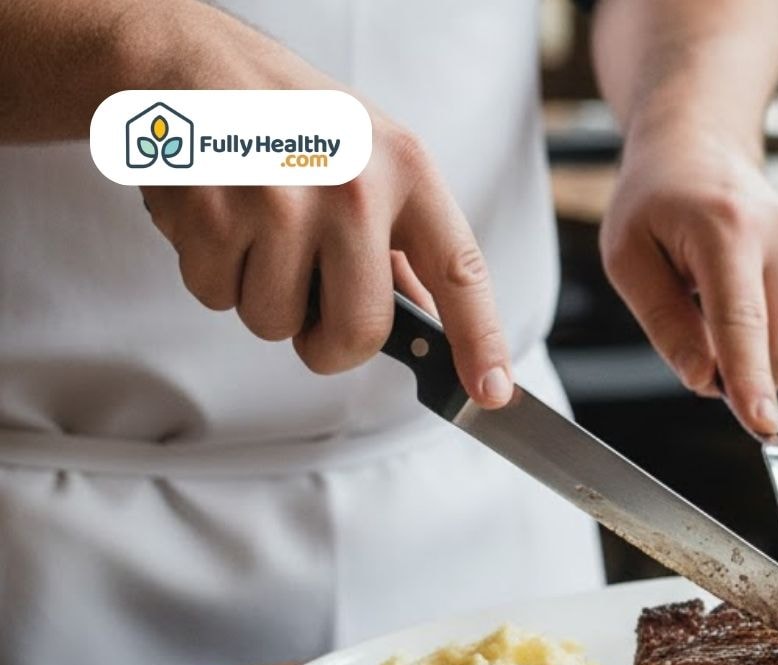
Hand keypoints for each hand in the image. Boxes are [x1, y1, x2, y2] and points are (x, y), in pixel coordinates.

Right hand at [136, 6, 511, 407]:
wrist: (190, 63)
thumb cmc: (292, 119)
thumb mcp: (371, 158)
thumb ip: (403, 242)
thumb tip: (433, 321)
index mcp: (406, 170)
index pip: (460, 272)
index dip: (479, 341)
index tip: (490, 392)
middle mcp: (352, 187)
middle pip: (358, 333)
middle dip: (330, 345)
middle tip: (312, 305)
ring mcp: (280, 201)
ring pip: (275, 324)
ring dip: (260, 296)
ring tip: (256, 230)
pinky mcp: (213, 213)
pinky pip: (217, 297)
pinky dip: (213, 273)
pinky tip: (219, 219)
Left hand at [599, 127, 777, 435]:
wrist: (699, 148)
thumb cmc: (656, 199)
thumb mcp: (627, 257)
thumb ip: (664, 323)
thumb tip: (701, 380)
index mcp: (727, 229)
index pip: (743, 322)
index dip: (751, 380)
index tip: (763, 425)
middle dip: (742, 378)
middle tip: (693, 356)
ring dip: (749, 358)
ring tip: (704, 312)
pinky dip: (759, 337)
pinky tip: (730, 300)